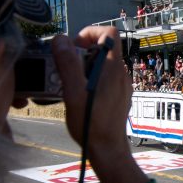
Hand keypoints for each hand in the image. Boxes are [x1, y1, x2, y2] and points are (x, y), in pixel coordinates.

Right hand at [53, 27, 131, 165]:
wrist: (108, 150)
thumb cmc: (90, 123)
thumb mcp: (73, 92)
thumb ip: (67, 64)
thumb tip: (60, 39)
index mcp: (112, 67)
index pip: (109, 32)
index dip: (89, 33)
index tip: (73, 47)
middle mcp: (121, 73)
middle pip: (103, 48)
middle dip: (81, 53)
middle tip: (66, 69)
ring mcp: (122, 85)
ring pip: (102, 65)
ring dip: (84, 68)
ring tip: (70, 85)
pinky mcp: (120, 96)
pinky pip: (105, 79)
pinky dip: (91, 80)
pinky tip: (80, 97)